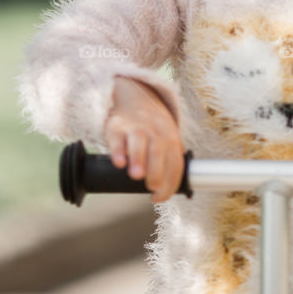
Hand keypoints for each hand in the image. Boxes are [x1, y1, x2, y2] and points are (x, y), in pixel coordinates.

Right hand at [103, 76, 185, 203]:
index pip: (175, 162)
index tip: (159, 196)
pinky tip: (119, 163)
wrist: (134, 97)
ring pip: (139, 141)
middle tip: (152, 188)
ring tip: (137, 176)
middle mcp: (154, 132)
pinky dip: (118, 151)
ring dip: (139, 159)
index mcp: (171, 137)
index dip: (170, 182)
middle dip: (157, 171)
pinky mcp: (117, 128)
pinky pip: (118, 138)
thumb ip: (171, 159)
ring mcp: (135, 128)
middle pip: (159, 150)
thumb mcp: (168, 137)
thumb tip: (173, 188)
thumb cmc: (152, 127)